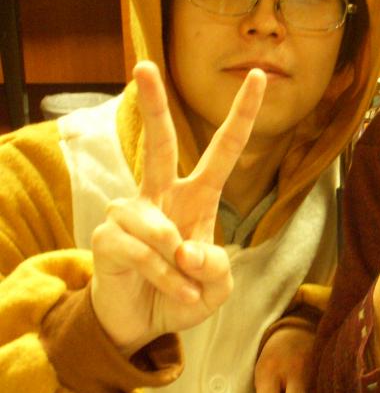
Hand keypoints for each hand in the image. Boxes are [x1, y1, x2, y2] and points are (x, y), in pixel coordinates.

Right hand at [90, 60, 266, 353]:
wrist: (142, 325)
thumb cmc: (183, 295)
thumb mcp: (217, 288)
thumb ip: (217, 269)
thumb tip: (189, 249)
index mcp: (198, 198)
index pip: (223, 150)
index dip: (243, 115)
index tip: (260, 77)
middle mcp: (162, 197)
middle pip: (159, 144)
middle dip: (152, 105)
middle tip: (144, 67)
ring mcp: (131, 215)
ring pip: (154, 223)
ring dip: (175, 263)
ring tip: (184, 285)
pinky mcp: (107, 237)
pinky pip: (140, 250)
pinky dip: (163, 276)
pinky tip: (170, 289)